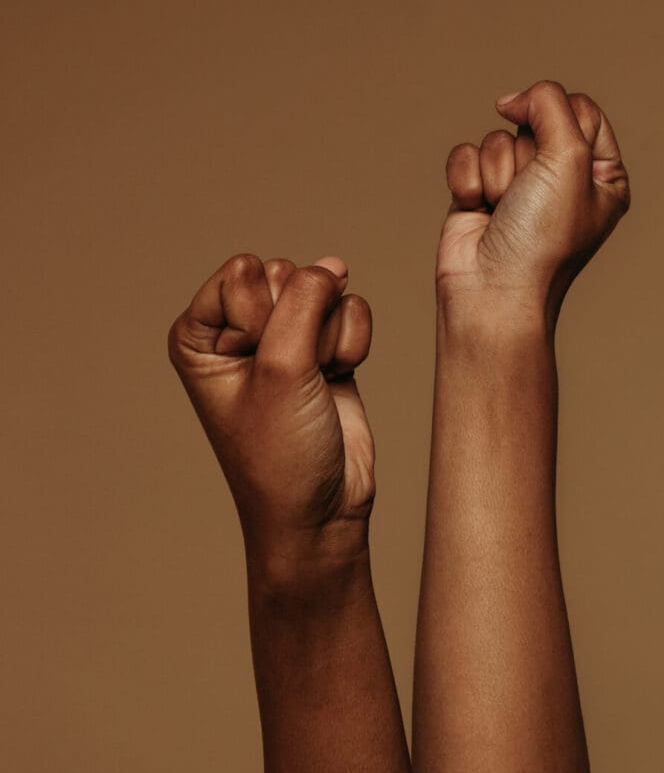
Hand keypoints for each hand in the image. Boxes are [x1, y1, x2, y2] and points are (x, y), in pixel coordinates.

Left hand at [168, 254, 375, 549]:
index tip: (261, 369)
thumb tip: (332, 265)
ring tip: (317, 381)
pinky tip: (338, 379)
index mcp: (200, 333)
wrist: (323, 507)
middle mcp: (237, 329)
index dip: (265, 315)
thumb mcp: (280, 371)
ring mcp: (285, 336)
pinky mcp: (325, 346)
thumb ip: (303, 301)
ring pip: (325, 290)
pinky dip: (354, 344)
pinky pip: (352, 311)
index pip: (244, 272)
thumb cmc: (281, 454)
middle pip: (287, 274)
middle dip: (304, 322)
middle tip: (294, 376)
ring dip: (332, 337)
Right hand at [439, 82, 629, 315]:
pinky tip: (477, 211)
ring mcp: (521, 186)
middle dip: (525, 155)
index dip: (558, 117)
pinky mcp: (481, 191)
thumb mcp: (569, 158)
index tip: (552, 146)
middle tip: (529, 194)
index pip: (582, 109)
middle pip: (535, 120)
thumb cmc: (542, 236)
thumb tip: (515, 99)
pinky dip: (468, 180)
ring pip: (497, 137)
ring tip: (503, 209)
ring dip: (496, 172)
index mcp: (603, 174)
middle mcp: (565, 178)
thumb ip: (552, 106)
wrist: (492, 291)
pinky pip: (466, 154)